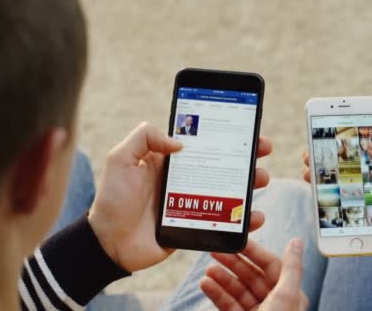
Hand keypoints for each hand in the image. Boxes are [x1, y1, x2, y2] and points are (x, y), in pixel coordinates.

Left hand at [88, 122, 272, 271]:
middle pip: (224, 164)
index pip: (204, 142)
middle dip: (247, 156)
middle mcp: (186, 179)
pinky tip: (255, 215)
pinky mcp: (197, 225)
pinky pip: (225, 220)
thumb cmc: (113, 199)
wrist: (108, 243)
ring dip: (251, 184)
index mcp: (171, 160)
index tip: (246, 128)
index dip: (226, 134)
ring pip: (230, 190)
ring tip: (262, 179)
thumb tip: (181, 142)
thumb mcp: (121, 158)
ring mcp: (194, 202)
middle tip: (263, 151)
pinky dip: (244, 219)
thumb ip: (145, 137)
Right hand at [201, 239, 308, 310]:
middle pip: (252, 276)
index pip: (271, 265)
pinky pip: (228, 305)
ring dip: (222, 278)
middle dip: (233, 264)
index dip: (254, 252)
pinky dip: (217, 294)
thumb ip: (291, 268)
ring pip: (237, 290)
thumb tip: (297, 242)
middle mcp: (274, 303)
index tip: (236, 241)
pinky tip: (206, 284)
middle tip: (215, 252)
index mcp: (290, 294)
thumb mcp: (286, 296)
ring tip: (208, 270)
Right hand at [302, 143, 371, 281]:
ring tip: (309, 177)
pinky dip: (335, 212)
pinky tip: (319, 203)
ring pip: (348, 196)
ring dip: (329, 187)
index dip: (351, 149)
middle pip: (354, 176)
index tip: (331, 140)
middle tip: (310, 158)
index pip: (371, 158)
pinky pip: (350, 219)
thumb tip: (371, 144)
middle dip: (332, 167)